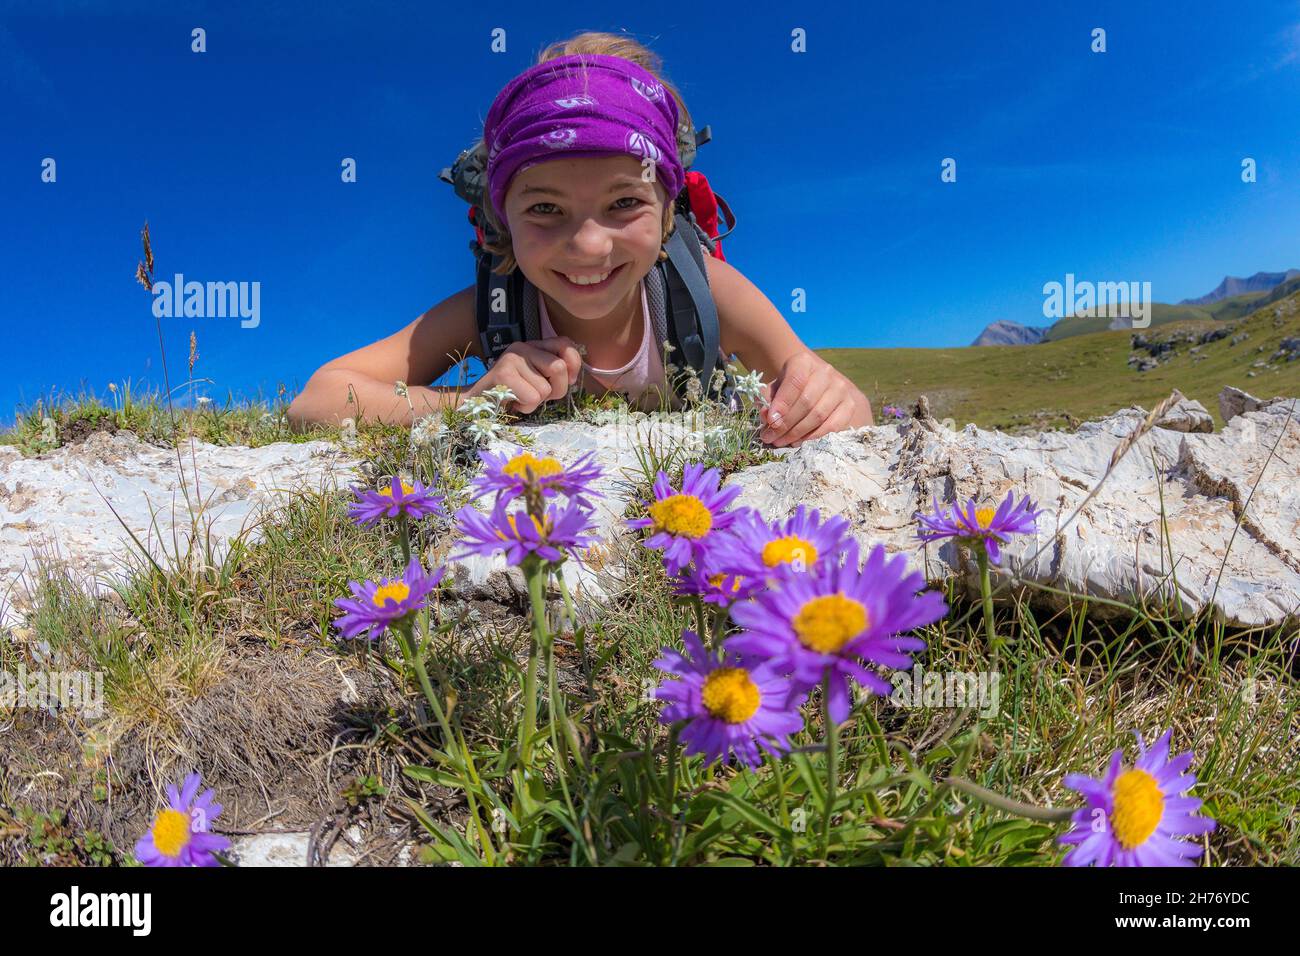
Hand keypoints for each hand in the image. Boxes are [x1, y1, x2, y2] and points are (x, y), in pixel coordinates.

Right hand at [466, 336, 583, 413]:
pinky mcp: (504, 374)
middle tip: (538, 395)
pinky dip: (525, 408)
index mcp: (534, 346)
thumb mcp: (537, 380)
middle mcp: (523, 347)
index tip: (566, 381)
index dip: (573, 366)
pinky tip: (513, 402)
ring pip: (545, 389)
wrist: (475, 403)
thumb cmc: (511, 393)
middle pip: (559, 368)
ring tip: (520, 397)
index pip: (566, 345)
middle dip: (556, 390)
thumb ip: (554, 373)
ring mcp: (512, 358)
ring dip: (536, 402)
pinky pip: (532, 398)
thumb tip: (572, 377)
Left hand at [758, 351, 861, 447]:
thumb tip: (767, 417)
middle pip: (806, 402)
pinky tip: (799, 442)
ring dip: (797, 433)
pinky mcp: (850, 405)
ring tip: (782, 442)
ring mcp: (840, 388)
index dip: (783, 403)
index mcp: (803, 362)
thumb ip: (767, 401)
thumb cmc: (790, 389)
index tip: (771, 421)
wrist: (818, 387)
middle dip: (786, 424)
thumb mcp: (775, 389)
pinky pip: (833, 426)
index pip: (795, 381)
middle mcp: (825, 372)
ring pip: (818, 415)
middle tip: (771, 437)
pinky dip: (814, 437)